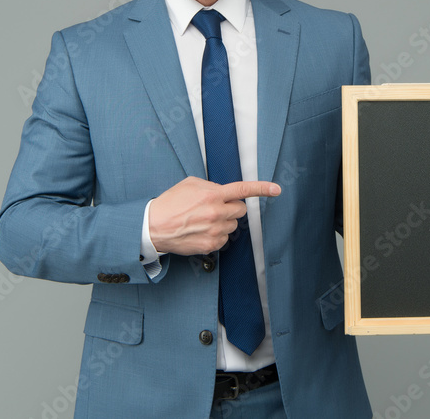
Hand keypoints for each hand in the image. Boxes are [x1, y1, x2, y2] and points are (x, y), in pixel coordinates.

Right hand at [148, 176, 280, 254]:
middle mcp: (216, 213)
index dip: (262, 188)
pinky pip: (225, 239)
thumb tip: (224, 192)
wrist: (154, 226)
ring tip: (204, 220)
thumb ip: (212, 186)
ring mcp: (215, 230)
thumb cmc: (170, 203)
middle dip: (233, 208)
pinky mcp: (211, 245)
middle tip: (216, 208)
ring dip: (224, 222)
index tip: (276, 189)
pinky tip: (202, 231)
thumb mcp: (190, 184)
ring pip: (233, 225)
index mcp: (212, 195)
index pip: (243, 190)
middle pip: (241, 210)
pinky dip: (217, 235)